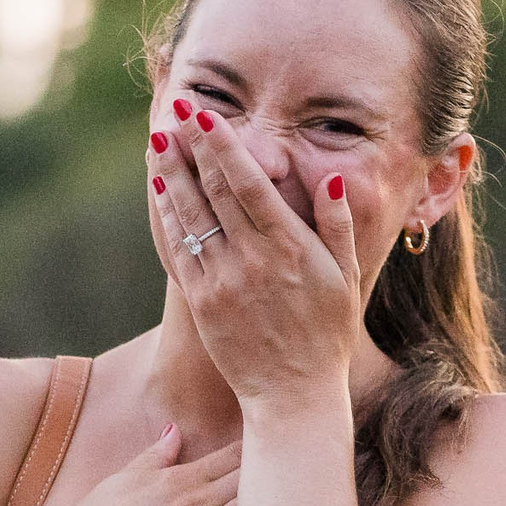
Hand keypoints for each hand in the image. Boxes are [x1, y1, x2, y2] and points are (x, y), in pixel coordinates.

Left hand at [146, 101, 363, 409]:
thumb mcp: (345, 277)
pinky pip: (178, 248)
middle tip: (176, 111)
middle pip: (213, 190)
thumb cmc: (326, 334)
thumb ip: (338, 225)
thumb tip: (330, 177)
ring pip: (190, 215)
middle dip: (192, 146)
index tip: (205, 115)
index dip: (222, 145)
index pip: (248, 183)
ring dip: (171, 173)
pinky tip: (161, 189)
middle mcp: (252, 259)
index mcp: (290, 247)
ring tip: (159, 140)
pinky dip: (168, 214)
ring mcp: (223, 281)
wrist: (293, 394)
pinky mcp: (202, 302)